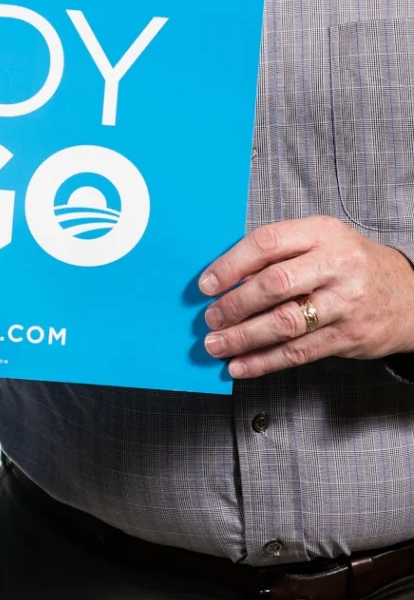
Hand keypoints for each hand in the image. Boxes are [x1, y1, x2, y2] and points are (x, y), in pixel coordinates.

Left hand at [198, 216, 413, 378]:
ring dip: (243, 338)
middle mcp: (336, 265)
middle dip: (235, 304)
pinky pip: (298, 352)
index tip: (206, 284)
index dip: (231, 264)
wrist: (409, 296)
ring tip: (216, 345)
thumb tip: (228, 280)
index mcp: (323, 233)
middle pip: (275, 284)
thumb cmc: (351, 265)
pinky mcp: (348, 336)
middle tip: (210, 318)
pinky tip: (240, 366)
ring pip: (285, 323)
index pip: (268, 243)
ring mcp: (345, 303)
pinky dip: (264, 362)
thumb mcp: (322, 242)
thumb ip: (281, 254)